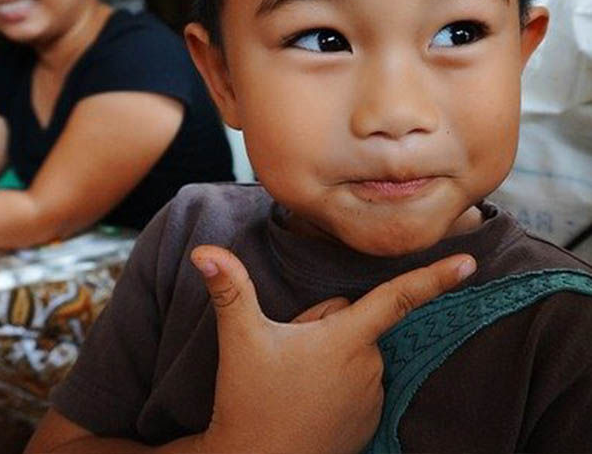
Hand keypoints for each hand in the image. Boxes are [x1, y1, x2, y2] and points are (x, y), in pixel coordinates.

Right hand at [190, 245, 475, 453]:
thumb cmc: (249, 400)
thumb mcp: (240, 338)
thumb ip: (229, 289)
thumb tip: (203, 251)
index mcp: (345, 339)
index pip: (396, 298)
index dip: (434, 278)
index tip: (470, 264)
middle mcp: (369, 366)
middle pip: (352, 317)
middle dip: (324, 323)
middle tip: (289, 351)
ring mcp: (371, 396)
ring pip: (353, 348)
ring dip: (329, 352)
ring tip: (297, 378)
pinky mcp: (368, 420)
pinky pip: (358, 378)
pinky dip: (337, 378)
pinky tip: (309, 397)